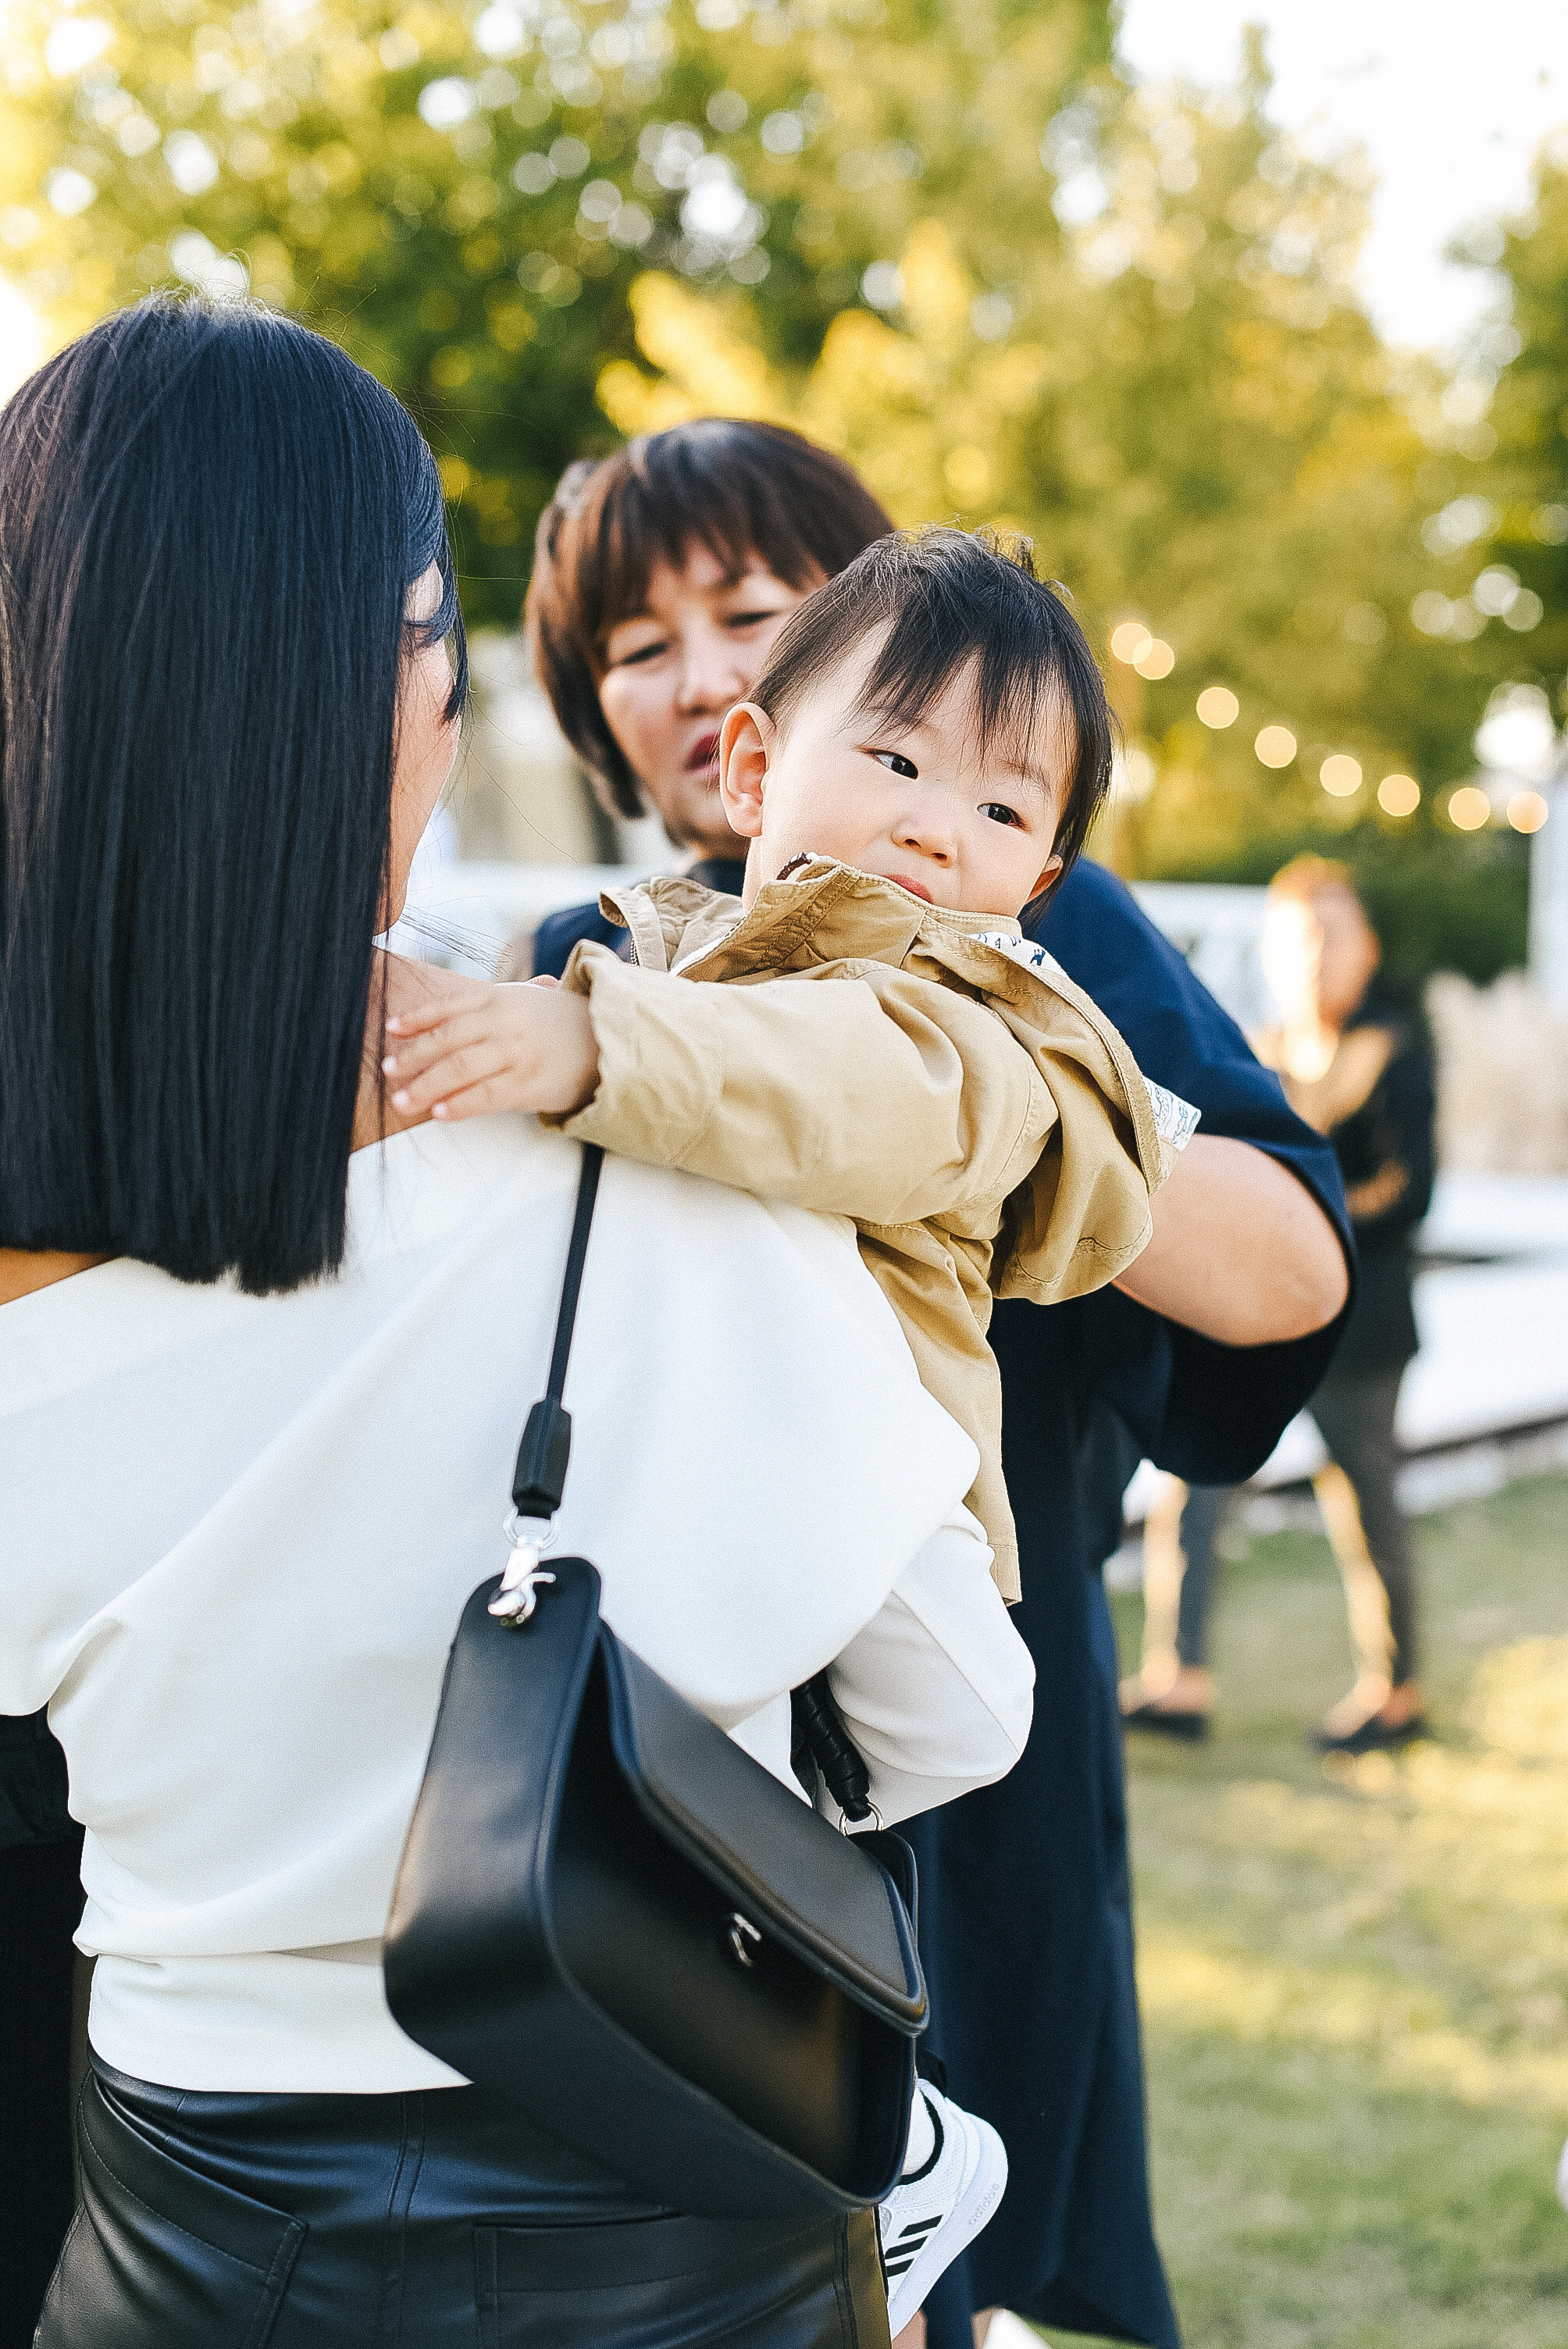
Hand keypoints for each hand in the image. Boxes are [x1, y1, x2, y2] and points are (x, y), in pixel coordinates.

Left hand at [378, 955, 599, 1121]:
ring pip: (460, 1069)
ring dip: (426, 1086)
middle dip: (412, 1057)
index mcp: (499, 999)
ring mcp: (516, 1053)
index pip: (449, 1007)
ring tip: (402, 1100)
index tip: (391, 1030)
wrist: (609, 1042)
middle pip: (446, 1040)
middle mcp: (504, 1023)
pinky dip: (459, 1105)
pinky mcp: (528, 1084)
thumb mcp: (526, 1000)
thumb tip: (441, 1015)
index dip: (417, 1019)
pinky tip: (439, 1113)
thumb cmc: (562, 1023)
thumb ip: (488, 1005)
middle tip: (387, 1071)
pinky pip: (485, 1096)